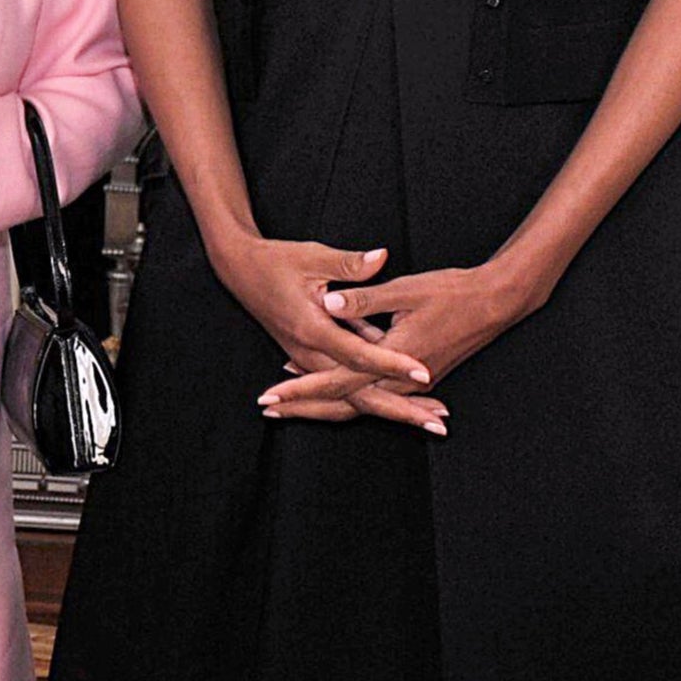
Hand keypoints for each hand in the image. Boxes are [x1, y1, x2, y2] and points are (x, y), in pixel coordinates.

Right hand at [207, 232, 439, 432]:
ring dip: (393, 409)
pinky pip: (345, 387)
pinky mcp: (311, 360)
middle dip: (400, 411)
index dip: (393, 364)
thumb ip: (350, 264)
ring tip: (433, 418)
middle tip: (440, 424)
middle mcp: (309, 354)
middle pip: (358, 395)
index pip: (360, 355)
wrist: (240, 271)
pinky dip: (375, 395)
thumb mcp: (313, 256)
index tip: (424, 372)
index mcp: (312, 329)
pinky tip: (407, 399)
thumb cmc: (277, 261)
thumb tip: (381, 257)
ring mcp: (308, 361)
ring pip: (353, 397)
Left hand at [258, 256, 551, 425]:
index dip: (301, 390)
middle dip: (304, 407)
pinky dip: (349, 393)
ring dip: (324, 402)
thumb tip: (330, 300)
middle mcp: (402, 379)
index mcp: (395, 358)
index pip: (337, 382)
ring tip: (289, 399)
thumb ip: (366, 296)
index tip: (270, 396)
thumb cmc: (453, 291)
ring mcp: (412, 382)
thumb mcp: (407, 288)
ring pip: (360, 403)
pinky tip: (330, 382)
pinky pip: (377, 394)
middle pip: (344, 405)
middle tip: (267, 408)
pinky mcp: (418, 377)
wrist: (497, 302)